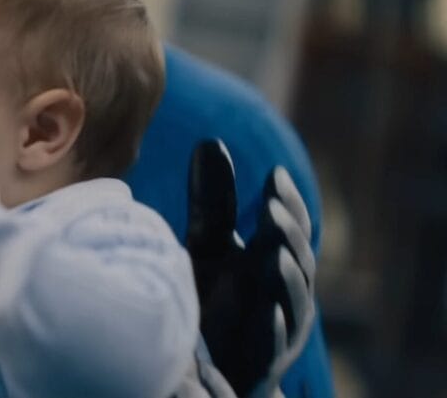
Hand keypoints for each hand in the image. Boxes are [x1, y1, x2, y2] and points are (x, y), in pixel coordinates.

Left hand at [185, 139, 315, 397]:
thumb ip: (213, 201)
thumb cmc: (215, 297)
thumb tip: (211, 141)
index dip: (286, 201)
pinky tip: (266, 305)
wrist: (213, 365)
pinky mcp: (266, 358)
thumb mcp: (209, 244)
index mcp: (276, 259)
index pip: (289, 225)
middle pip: (296, 256)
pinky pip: (273, 340)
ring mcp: (282, 326)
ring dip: (285, 272)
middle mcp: (287, 291)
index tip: (273, 174)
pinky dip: (273, 322)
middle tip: (271, 204)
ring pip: (292, 297)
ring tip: (270, 248)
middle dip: (286, 230)